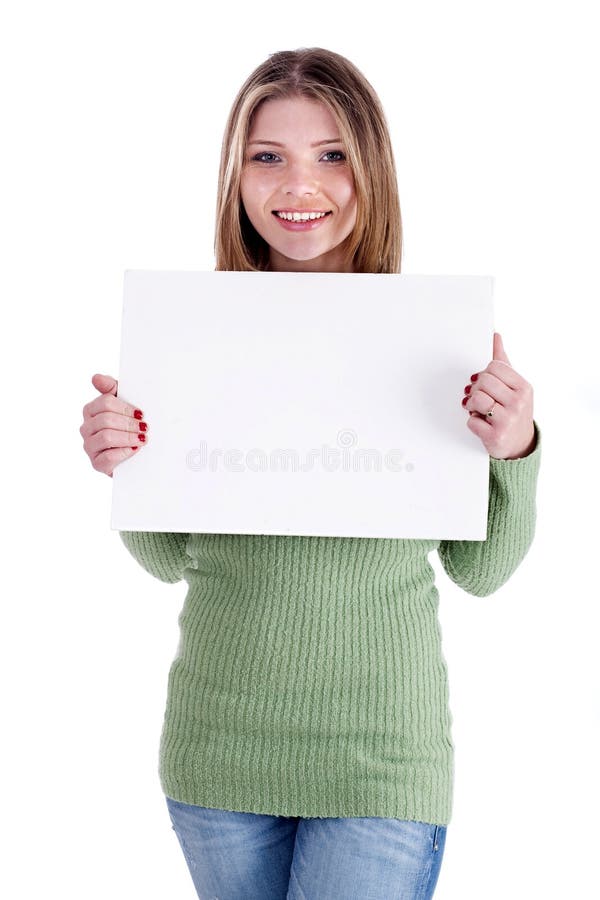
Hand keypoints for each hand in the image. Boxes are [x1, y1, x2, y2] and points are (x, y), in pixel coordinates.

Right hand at [80, 374, 147, 476]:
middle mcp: (86, 428)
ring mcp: (89, 446)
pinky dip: (124, 452)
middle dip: (129, 423)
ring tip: (143, 439)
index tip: (141, 413)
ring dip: (129, 437)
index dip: (125, 408)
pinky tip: (134, 450)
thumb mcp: (124, 405)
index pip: (105, 402)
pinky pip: (108, 457)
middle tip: (145, 427)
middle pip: (106, 419)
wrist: (136, 456)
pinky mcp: (96, 464)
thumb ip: (112, 389)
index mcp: (91, 410)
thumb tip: (96, 378)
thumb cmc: (128, 427)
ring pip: (107, 437)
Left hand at [462, 333, 535, 459]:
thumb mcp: (514, 386)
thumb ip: (503, 361)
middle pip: (483, 381)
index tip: (488, 385)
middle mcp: (519, 402)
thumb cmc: (513, 411)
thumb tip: (495, 335)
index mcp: (523, 387)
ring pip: (476, 399)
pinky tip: (482, 424)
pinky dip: (473, 422)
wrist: (519, 445)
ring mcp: (508, 420)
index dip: (485, 375)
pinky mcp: (495, 435)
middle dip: (477, 390)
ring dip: (472, 406)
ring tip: (480, 411)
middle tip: (482, 399)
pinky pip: (471, 420)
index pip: (494, 367)